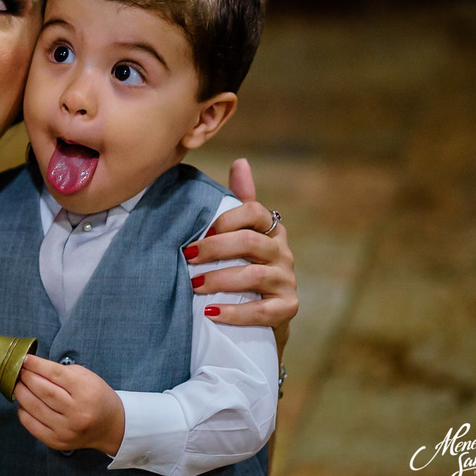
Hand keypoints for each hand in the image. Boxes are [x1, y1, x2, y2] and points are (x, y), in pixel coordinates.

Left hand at [14, 355, 123, 455]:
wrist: (110, 426)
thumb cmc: (96, 397)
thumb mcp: (86, 377)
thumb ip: (60, 371)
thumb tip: (33, 366)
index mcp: (85, 392)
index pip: (55, 375)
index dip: (37, 365)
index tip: (25, 359)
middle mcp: (76, 412)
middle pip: (43, 391)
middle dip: (26, 378)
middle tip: (18, 370)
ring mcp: (66, 429)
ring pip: (35, 407)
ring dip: (21, 393)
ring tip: (17, 384)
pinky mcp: (57, 441)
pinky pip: (32, 425)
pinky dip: (23, 411)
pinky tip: (23, 403)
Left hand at [187, 158, 296, 355]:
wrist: (262, 314)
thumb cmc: (243, 265)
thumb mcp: (240, 233)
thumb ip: (239, 201)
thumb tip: (240, 161)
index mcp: (271, 230)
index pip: (255, 212)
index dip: (227, 219)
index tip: (201, 230)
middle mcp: (283, 253)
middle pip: (251, 243)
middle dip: (216, 249)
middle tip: (188, 256)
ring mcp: (288, 281)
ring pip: (255, 276)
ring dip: (219, 280)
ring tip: (192, 285)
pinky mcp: (287, 309)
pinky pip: (262, 311)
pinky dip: (234, 312)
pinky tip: (210, 312)